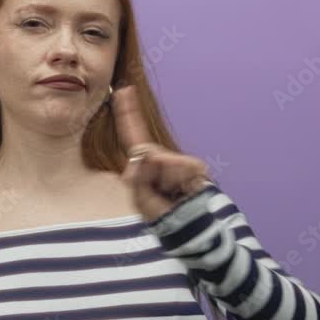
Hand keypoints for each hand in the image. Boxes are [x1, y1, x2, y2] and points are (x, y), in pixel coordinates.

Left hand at [111, 85, 210, 223]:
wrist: (189, 229)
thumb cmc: (162, 215)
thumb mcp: (141, 199)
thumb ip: (138, 178)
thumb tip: (147, 155)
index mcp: (146, 164)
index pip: (134, 135)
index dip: (128, 112)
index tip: (124, 89)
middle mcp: (163, 158)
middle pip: (146, 152)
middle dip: (145, 173)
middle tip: (156, 194)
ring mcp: (180, 161)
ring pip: (161, 161)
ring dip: (161, 181)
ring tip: (170, 196)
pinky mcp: (195, 166)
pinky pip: (179, 168)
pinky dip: (176, 181)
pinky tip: (181, 192)